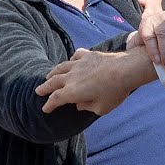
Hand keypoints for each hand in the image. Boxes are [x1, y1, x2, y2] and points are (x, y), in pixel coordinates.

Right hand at [36, 47, 154, 113]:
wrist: (125, 69)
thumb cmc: (114, 92)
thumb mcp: (101, 108)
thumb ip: (88, 107)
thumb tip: (79, 104)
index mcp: (72, 92)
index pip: (55, 99)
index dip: (49, 104)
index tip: (45, 108)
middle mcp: (72, 77)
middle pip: (53, 82)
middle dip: (44, 87)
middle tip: (38, 91)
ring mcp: (79, 64)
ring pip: (61, 67)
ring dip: (53, 72)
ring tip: (48, 75)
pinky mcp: (88, 55)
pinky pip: (75, 56)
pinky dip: (71, 60)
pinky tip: (71, 61)